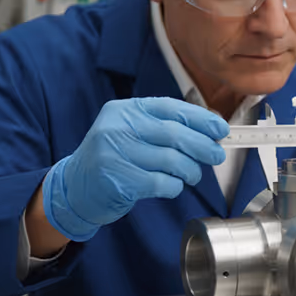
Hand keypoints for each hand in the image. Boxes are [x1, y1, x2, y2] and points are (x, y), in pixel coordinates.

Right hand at [43, 97, 228, 240]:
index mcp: (125, 110)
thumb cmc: (114, 159)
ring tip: (193, 174)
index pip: (170, 108)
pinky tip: (173, 186)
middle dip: (202, 146)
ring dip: (191, 170)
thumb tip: (211, 130)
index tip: (220, 129)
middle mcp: (117, 127)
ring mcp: (115, 154)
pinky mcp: (118, 180)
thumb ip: (164, 128)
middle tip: (216, 156)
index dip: (200, 119)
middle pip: (174, 134)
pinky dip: (175, 186)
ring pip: (172, 160)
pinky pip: (162, 182)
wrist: (75, 188)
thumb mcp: (132, 132)